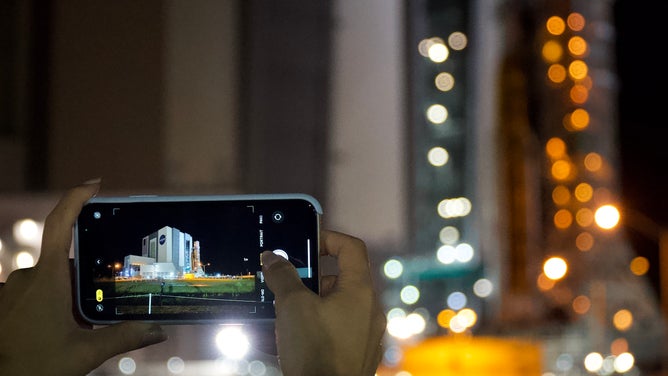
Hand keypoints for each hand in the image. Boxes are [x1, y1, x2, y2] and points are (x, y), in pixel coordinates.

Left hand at [0, 180, 166, 374]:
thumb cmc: (35, 368)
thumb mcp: (86, 352)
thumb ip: (124, 337)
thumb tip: (158, 330)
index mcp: (48, 279)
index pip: (59, 224)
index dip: (76, 198)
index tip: (94, 184)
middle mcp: (27, 278)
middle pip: (64, 261)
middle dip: (85, 279)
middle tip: (101, 299)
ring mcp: (12, 291)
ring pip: (50, 280)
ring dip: (67, 295)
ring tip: (79, 324)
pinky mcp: (6, 304)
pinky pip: (35, 293)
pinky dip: (51, 304)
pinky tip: (60, 329)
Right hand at [261, 230, 385, 375]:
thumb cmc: (316, 353)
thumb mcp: (292, 306)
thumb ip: (283, 276)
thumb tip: (273, 258)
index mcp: (360, 291)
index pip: (351, 248)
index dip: (328, 239)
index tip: (306, 244)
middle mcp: (370, 310)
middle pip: (341, 278)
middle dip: (311, 279)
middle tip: (288, 285)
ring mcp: (367, 334)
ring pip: (338, 305)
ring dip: (312, 303)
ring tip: (287, 315)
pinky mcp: (359, 354)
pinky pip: (339, 328)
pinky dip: (318, 325)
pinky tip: (296, 337)